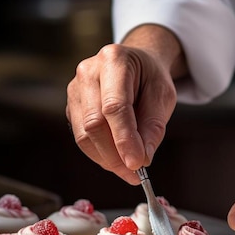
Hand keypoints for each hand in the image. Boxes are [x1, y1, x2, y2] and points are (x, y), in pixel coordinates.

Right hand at [66, 43, 177, 184]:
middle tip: (134, 174)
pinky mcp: (71, 107)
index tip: (136, 164)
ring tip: (128, 170)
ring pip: (84, 135)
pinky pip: (81, 137)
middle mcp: (88, 72)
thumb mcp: (163, 96)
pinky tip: (116, 159)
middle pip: (94, 123)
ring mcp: (75, 89)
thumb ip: (153, 127)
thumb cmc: (150, 78)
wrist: (135, 64)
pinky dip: (100, 154)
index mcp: (114, 60)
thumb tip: (142, 159)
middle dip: (115, 155)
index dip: (124, 139)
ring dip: (107, 159)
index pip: (115, 107)